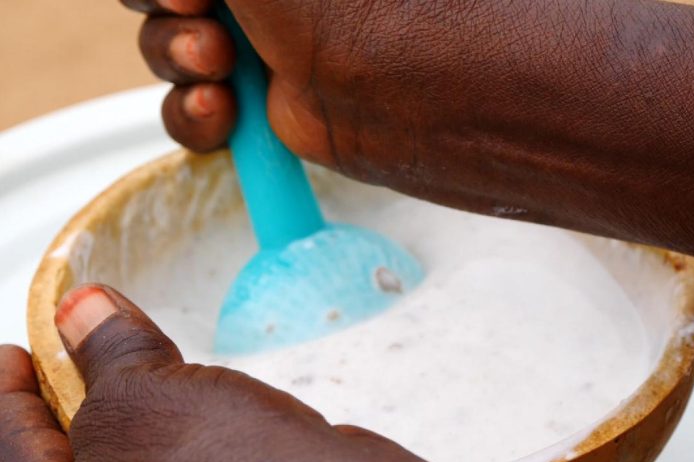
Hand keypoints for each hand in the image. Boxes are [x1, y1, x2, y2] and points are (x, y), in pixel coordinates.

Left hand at [2, 284, 431, 461]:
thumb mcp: (149, 400)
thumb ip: (106, 355)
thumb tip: (83, 307)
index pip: (10, 449)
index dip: (5, 394)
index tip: (11, 352)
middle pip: (60, 461)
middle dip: (50, 402)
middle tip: (50, 353)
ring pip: (116, 460)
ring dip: (104, 412)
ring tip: (102, 366)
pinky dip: (152, 428)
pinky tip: (165, 398)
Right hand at [123, 0, 693, 276]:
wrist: (427, 84)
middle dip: (164, 8)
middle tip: (201, 19)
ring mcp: (267, 40)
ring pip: (172, 47)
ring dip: (174, 61)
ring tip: (219, 70)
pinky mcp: (274, 100)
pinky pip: (200, 107)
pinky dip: (195, 116)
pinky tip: (222, 111)